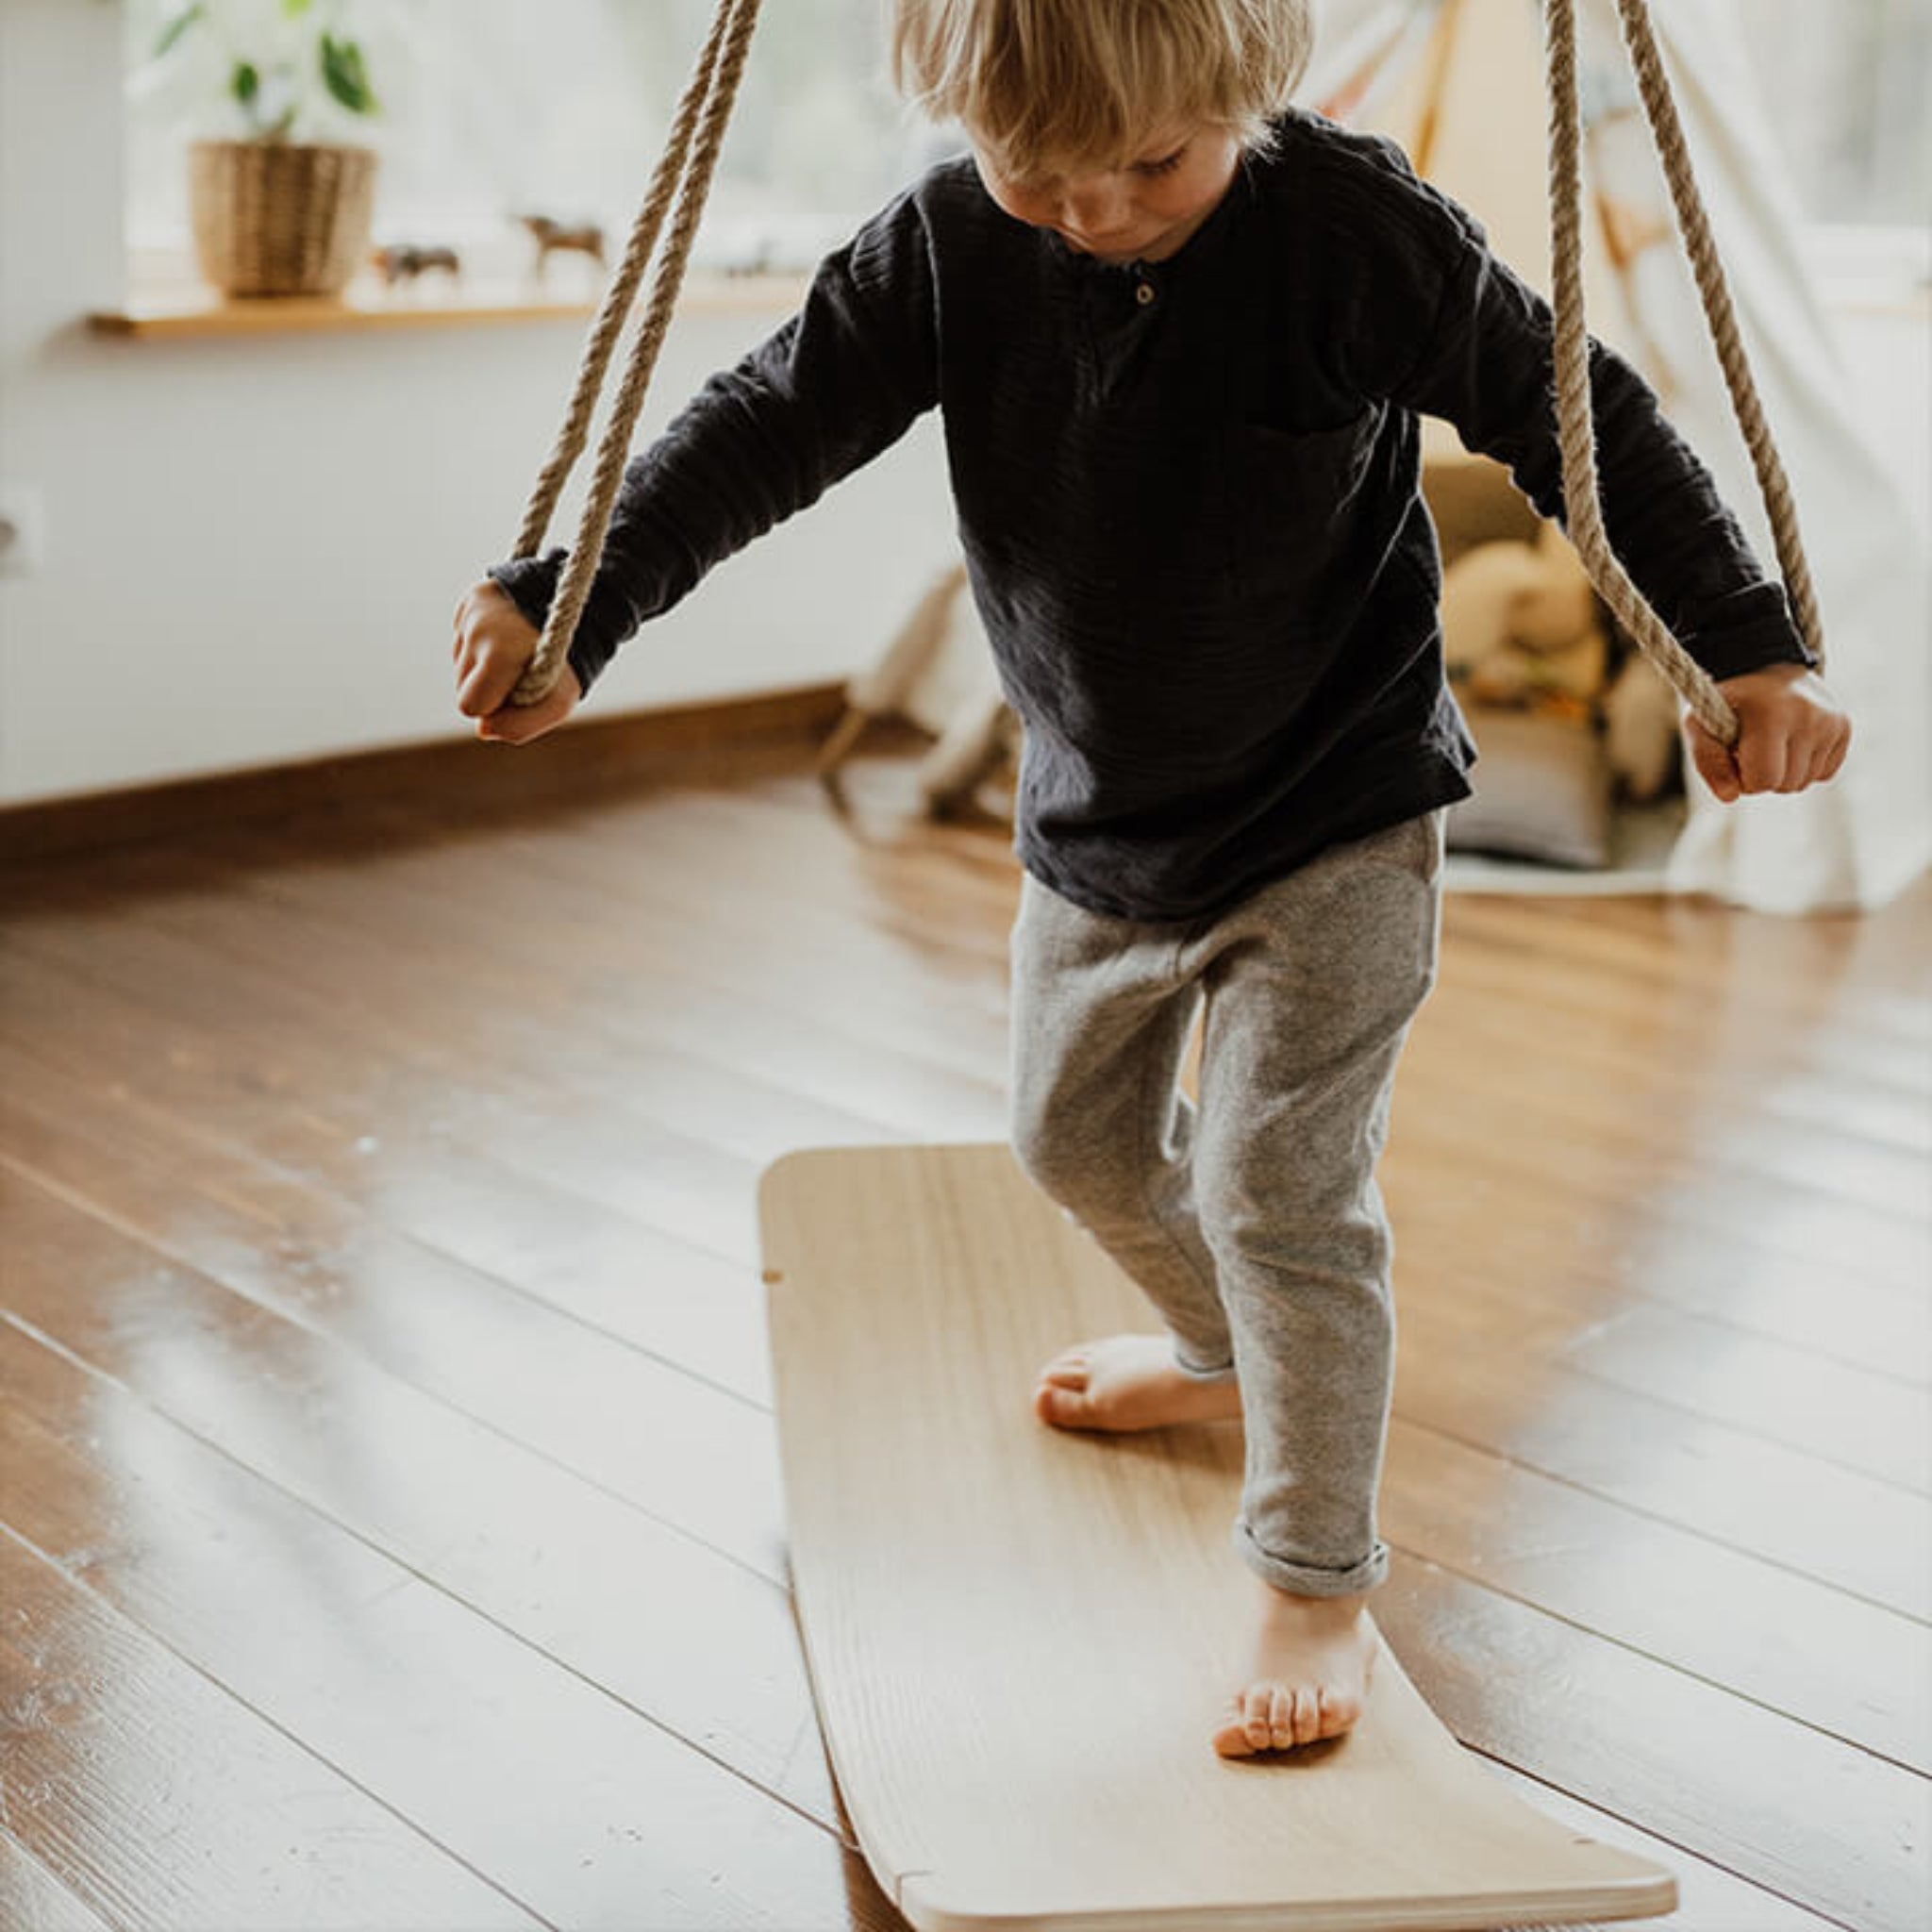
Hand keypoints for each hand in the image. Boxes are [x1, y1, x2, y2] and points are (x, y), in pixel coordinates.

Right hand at [452, 579, 583, 744]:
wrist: (575, 607)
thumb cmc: (564, 662)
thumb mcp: (558, 702)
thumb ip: (521, 727)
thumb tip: (483, 729)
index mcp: (499, 654)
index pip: (469, 705)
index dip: (492, 707)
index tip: (516, 693)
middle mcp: (478, 629)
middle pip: (461, 686)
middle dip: (487, 687)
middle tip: (518, 672)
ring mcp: (470, 612)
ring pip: (460, 662)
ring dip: (484, 664)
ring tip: (515, 652)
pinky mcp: (468, 601)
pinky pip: (463, 639)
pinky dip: (481, 644)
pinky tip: (505, 637)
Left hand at [1685, 663, 1849, 803]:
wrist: (1764, 667)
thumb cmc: (1727, 702)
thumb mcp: (1700, 724)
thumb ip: (1708, 761)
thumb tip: (1730, 796)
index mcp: (1771, 714)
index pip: (1763, 779)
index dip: (1744, 779)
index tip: (1736, 757)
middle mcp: (1808, 716)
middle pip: (1786, 785)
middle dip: (1763, 776)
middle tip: (1752, 747)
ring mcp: (1831, 721)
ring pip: (1805, 783)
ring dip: (1783, 772)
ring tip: (1770, 741)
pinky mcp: (1843, 727)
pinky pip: (1824, 774)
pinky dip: (1804, 767)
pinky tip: (1791, 742)